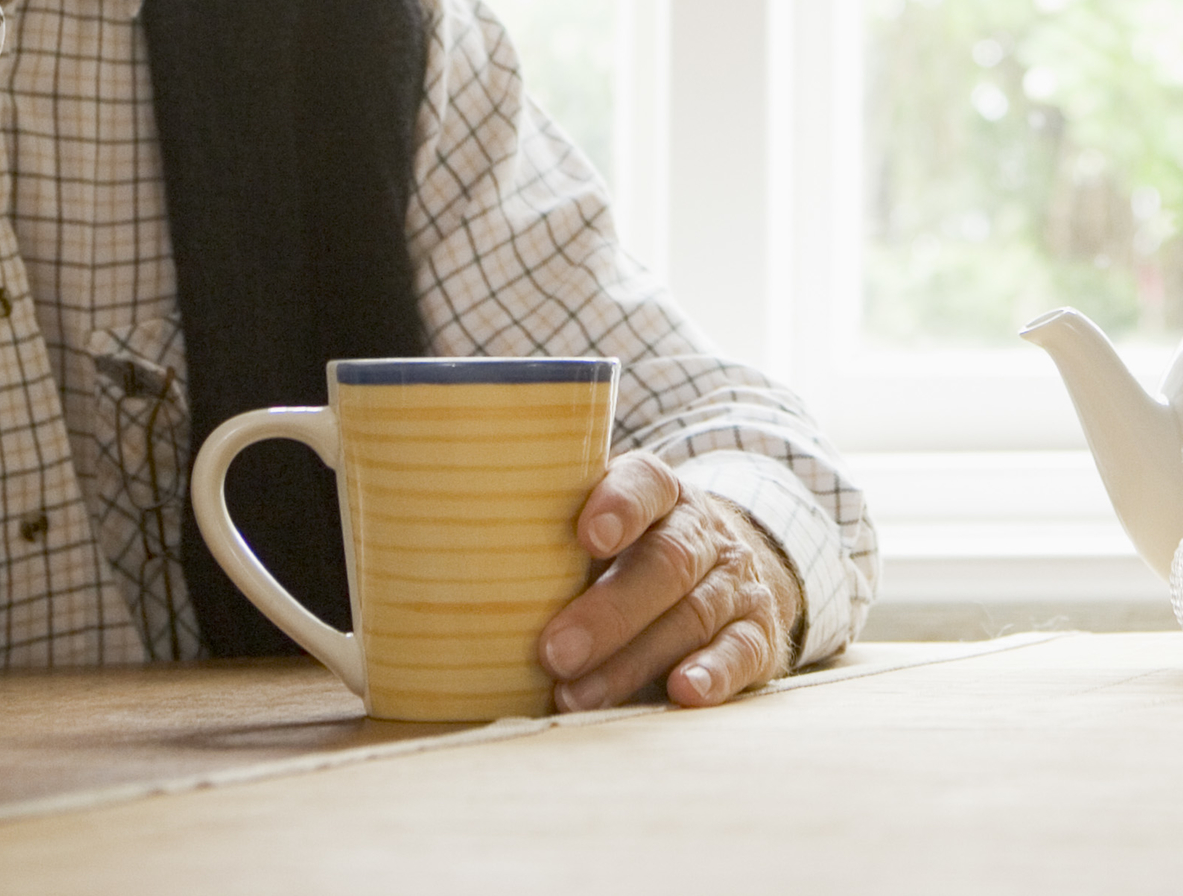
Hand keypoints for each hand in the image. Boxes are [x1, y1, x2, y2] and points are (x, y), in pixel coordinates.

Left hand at [540, 455, 801, 709]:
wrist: (725, 573)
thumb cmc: (629, 557)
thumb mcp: (598, 533)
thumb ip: (542, 539)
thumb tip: (424, 566)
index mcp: (660, 495)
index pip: (646, 483)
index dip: (620, 505)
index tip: (586, 536)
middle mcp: (705, 532)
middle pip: (666, 562)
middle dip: (608, 611)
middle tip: (552, 651)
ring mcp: (736, 583)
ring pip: (692, 615)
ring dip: (632, 660)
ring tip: (575, 697)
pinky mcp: (758, 632)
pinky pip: (742, 651)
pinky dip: (714, 673)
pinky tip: (682, 693)